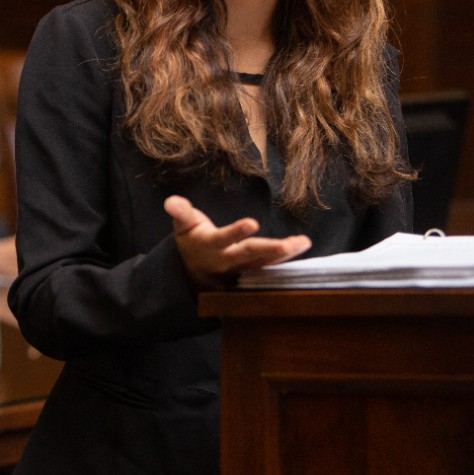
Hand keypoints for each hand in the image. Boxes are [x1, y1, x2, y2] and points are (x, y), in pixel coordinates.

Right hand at [163, 195, 309, 290]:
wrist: (194, 273)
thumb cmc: (192, 241)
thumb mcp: (183, 226)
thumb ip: (180, 212)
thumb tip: (170, 201)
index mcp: (210, 246)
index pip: (223, 239)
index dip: (236, 232)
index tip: (252, 223)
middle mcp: (227, 260)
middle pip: (250, 255)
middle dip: (268, 249)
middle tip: (287, 244)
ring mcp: (242, 269)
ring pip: (264, 262)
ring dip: (284, 254)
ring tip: (303, 242)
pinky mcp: (252, 272)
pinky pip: (271, 265)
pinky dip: (286, 258)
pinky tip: (301, 246)